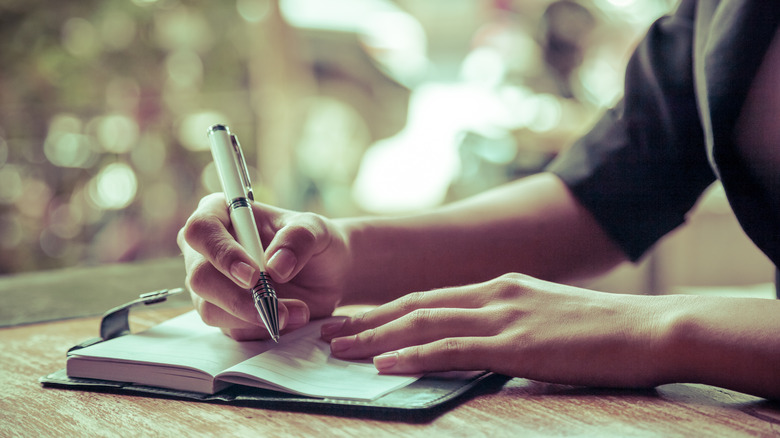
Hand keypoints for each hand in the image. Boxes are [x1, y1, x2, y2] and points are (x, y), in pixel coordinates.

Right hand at [178, 193, 350, 339]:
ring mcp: (212, 284)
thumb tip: (275, 266)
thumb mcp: (316, 229)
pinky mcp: (224, 313)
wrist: (329, 273)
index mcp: (221, 213)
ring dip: (255, 317)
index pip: (201, 229)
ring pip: (211, 309)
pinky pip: (232, 329)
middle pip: (200, 276)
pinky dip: (263, 328)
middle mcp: (207, 250)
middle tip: (276, 307)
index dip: (222, 253)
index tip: (252, 275)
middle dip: (238, 297)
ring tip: (298, 312)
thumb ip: (298, 239)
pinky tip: (292, 318)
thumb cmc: (314, 241)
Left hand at [321, 273, 668, 388]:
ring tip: (338, 348)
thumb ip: (510, 326)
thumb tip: (484, 346)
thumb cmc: (603, 332)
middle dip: (367, 320)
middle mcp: (494, 293)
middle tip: (329, 332)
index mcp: (500, 286)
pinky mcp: (515, 343)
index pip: (428, 297)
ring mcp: (503, 316)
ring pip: (423, 322)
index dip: (386, 310)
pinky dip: (412, 355)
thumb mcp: (547, 319)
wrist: (650, 329)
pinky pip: (452, 348)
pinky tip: (384, 364)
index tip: (355, 321)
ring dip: (376, 337)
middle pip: (415, 305)